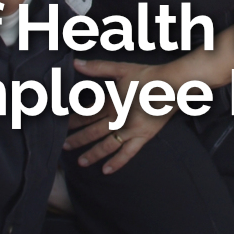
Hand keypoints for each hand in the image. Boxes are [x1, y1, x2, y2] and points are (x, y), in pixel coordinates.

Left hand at [63, 59, 175, 174]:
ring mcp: (129, 130)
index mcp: (111, 103)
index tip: (62, 126)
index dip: (73, 121)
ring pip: (107, 145)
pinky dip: (117, 162)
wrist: (171, 85)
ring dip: (92, 154)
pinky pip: (128, 153)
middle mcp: (117, 119)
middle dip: (77, 139)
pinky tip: (107, 170)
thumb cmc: (148, 76)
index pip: (87, 114)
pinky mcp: (142, 137)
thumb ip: (97, 68)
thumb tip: (76, 63)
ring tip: (80, 162)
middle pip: (93, 132)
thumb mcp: (121, 69)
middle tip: (64, 146)